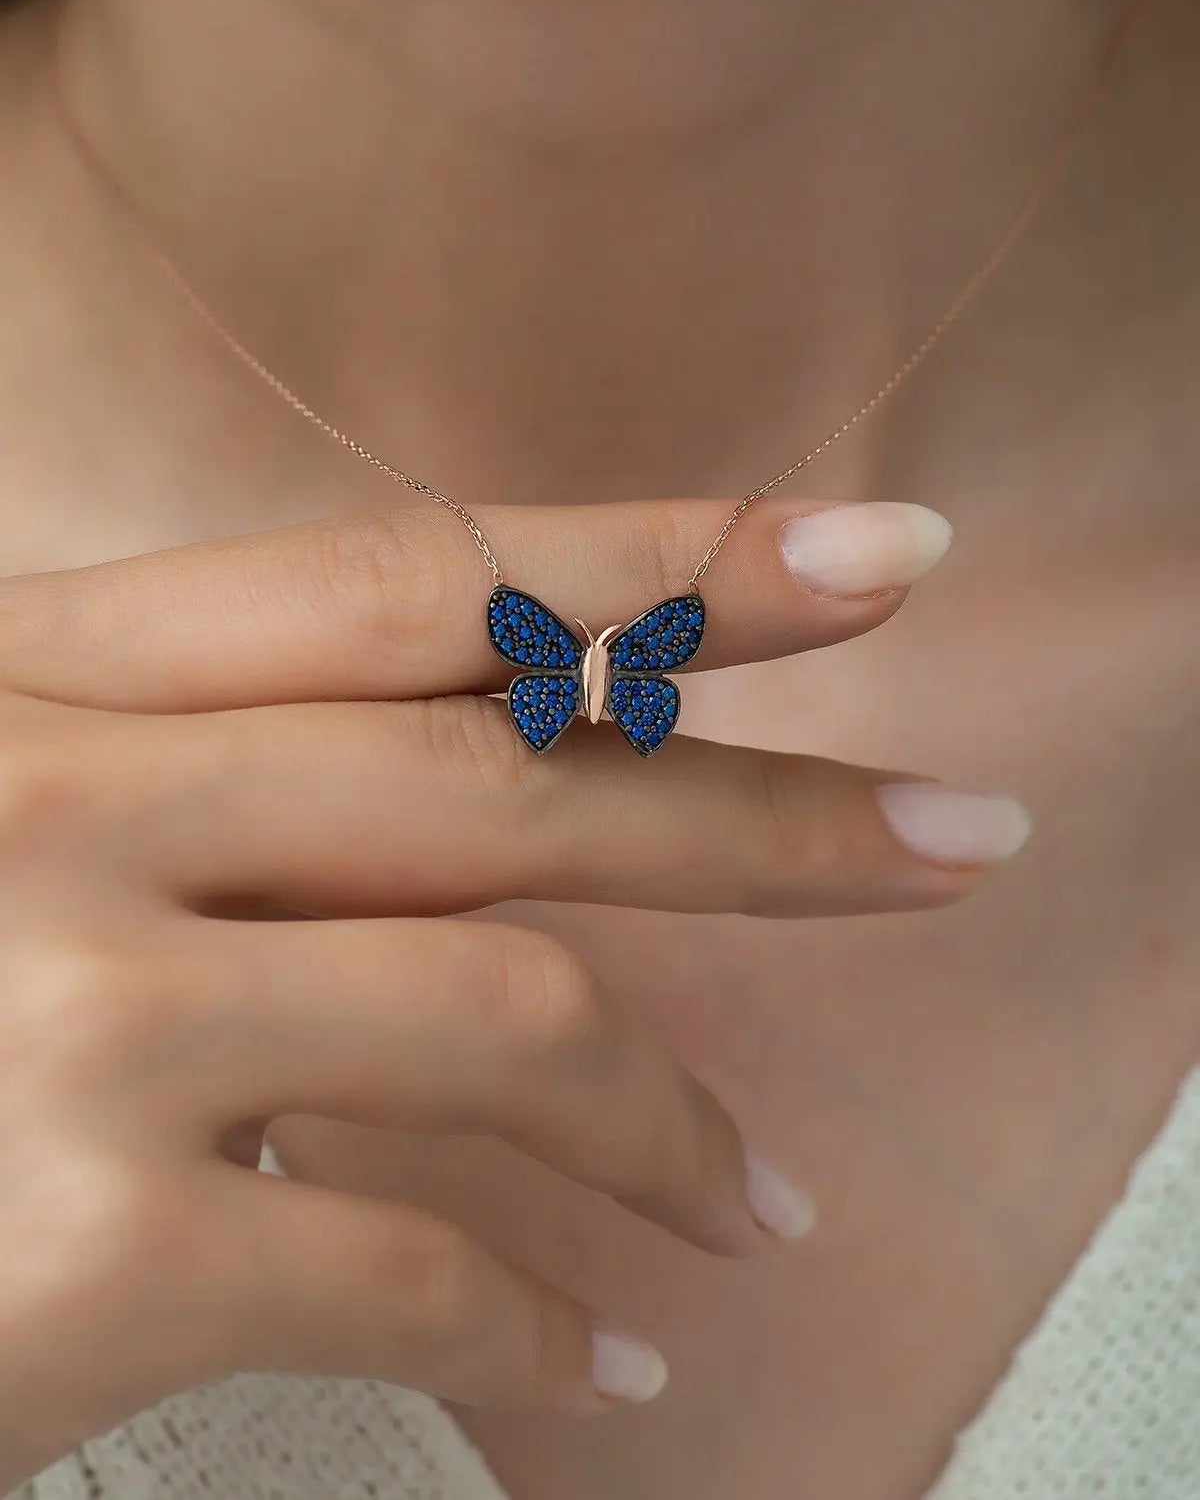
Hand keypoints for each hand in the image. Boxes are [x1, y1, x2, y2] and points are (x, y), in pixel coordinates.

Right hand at [0, 497, 1016, 1484]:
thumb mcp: (3, 813)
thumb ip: (208, 798)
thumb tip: (479, 838)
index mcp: (44, 676)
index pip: (417, 582)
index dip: (657, 562)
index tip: (864, 551)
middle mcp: (58, 800)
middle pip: (509, 780)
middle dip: (765, 814)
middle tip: (956, 838)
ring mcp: (66, 1012)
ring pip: (502, 1021)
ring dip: (672, 1124)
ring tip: (762, 1202)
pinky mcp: (79, 1247)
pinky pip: (410, 1266)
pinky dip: (542, 1320)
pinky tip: (604, 1352)